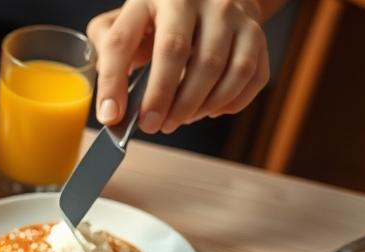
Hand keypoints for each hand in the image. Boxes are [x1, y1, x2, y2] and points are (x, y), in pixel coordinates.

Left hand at [88, 0, 276, 133]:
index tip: (110, 116)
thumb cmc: (162, 18)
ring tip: (177, 120)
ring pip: (217, 67)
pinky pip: (249, 75)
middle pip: (175, 52)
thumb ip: (109, 48)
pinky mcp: (256, 31)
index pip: (122, 42)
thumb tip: (110, 99)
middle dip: (161, 98)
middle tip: (151, 126)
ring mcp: (229, 14)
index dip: (113, 82)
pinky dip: (229, 101)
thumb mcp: (128, 21)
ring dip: (195, 105)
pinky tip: (208, 110)